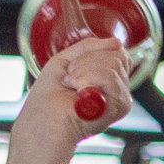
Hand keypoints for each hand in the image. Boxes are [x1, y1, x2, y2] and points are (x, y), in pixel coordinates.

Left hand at [18, 35, 132, 143]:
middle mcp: (116, 89)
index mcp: (105, 79)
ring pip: (113, 63)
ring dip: (83, 72)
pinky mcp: (120, 106)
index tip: (72, 70)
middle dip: (85, 63)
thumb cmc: (47, 99)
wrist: (42, 121)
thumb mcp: (64, 61)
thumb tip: (116, 42)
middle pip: (116, 55)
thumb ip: (89, 47)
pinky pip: (111, 76)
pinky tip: (79, 94)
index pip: (116, 52)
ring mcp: (120, 97)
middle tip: (70, 81)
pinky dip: (88, 79)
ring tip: (72, 88)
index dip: (92, 55)